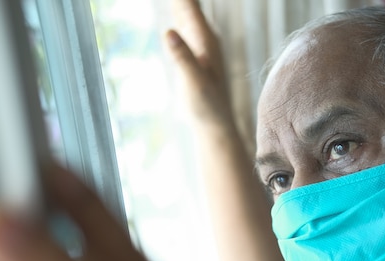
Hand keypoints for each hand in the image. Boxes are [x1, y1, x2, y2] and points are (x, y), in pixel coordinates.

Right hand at [165, 0, 235, 133]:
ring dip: (179, 1)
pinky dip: (178, 9)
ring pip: (187, 9)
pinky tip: (176, 6)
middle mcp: (206, 37)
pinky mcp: (194, 51)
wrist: (216, 124)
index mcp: (206, 40)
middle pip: (188, 3)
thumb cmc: (207, 107)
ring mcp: (201, 43)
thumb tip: (169, 31)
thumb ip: (182, 58)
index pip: (188, 4)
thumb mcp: (194, 83)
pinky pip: (184, 21)